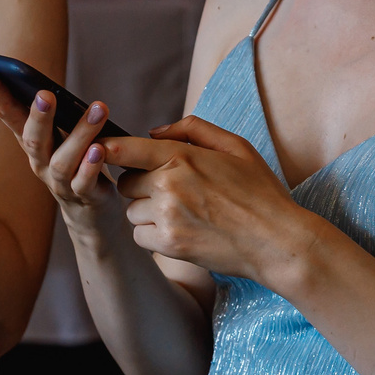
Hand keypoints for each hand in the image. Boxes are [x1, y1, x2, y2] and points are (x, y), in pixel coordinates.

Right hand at [0, 65, 120, 215]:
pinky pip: (84, 183)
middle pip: (33, 139)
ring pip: (63, 161)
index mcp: (30, 140)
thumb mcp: (59, 135)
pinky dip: (91, 166)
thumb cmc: (74, 161)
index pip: (7, 113)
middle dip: (38, 117)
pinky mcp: (84, 197)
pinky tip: (100, 149)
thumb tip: (46, 85)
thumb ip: (52, 114)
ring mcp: (59, 182)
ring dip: (80, 134)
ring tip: (98, 109)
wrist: (89, 211)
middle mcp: (40, 161)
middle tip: (45, 94)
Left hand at [101, 116, 314, 283]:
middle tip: (171, 191)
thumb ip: (193, 129)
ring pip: (132, 211)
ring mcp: (167, 217)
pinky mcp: (169, 245)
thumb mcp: (236, 147)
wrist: (277, 241)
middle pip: (127, 182)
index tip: (96, 150)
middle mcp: (169, 184)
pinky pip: (139, 236)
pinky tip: (180, 231)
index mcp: (182, 157)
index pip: (127, 149)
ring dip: (147, 212)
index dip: (107, 149)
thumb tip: (154, 130)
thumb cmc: (260, 192)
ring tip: (181, 214)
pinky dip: (152, 236)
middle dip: (142, 185)